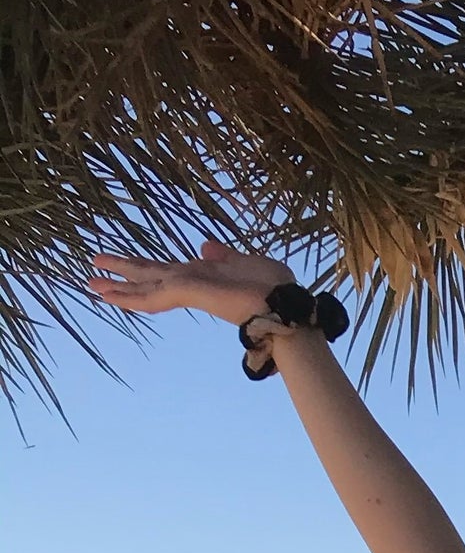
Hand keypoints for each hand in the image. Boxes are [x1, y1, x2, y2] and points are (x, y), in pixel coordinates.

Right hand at [87, 238, 296, 326]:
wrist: (286, 306)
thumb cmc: (276, 287)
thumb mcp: (246, 261)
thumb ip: (224, 255)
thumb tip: (204, 246)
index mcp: (202, 275)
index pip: (165, 272)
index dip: (143, 269)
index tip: (127, 265)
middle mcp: (191, 283)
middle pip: (148, 278)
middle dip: (121, 276)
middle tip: (92, 276)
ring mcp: (188, 290)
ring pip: (144, 288)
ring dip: (117, 287)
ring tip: (90, 284)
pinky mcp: (188, 293)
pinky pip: (153, 296)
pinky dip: (129, 296)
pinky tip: (109, 295)